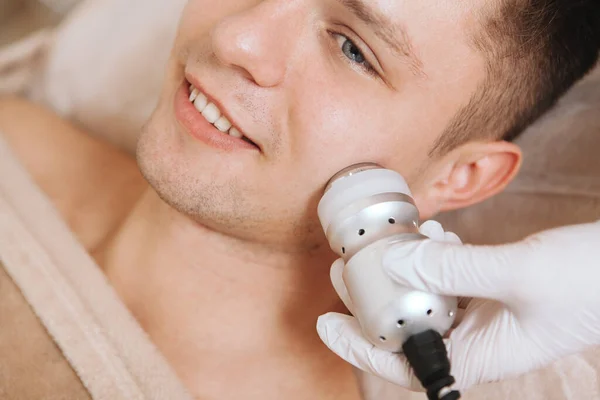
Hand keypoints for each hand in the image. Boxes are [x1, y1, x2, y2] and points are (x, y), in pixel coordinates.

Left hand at [317, 220, 599, 391]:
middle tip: (345, 269)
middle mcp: (475, 340)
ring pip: (425, 299)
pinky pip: (449, 278)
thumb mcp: (518, 275)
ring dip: (401, 274)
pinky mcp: (491, 290)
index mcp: (478, 356)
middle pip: (406, 328)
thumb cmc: (587, 283)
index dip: (359, 349)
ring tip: (383, 246)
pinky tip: (432, 236)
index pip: (404, 366)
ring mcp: (482, 315)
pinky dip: (434, 258)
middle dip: (371, 301)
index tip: (326, 324)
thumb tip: (394, 261)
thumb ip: (455, 269)